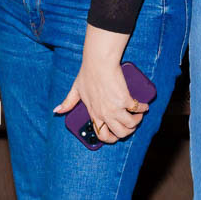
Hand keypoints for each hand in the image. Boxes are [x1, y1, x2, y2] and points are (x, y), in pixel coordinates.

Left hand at [53, 29, 146, 143]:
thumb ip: (68, 102)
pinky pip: (138, 110)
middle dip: (128, 131)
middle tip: (130, 122)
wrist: (99, 62)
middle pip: (121, 134)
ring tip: (137, 114)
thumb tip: (56, 111)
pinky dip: (143, 109)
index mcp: (93, 113)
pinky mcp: (125, 100)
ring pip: (130, 125)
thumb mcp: (75, 89)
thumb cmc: (87, 73)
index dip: (112, 138)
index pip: (102, 135)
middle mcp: (104, 114)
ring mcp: (115, 108)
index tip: (117, 133)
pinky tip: (144, 105)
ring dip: (137, 121)